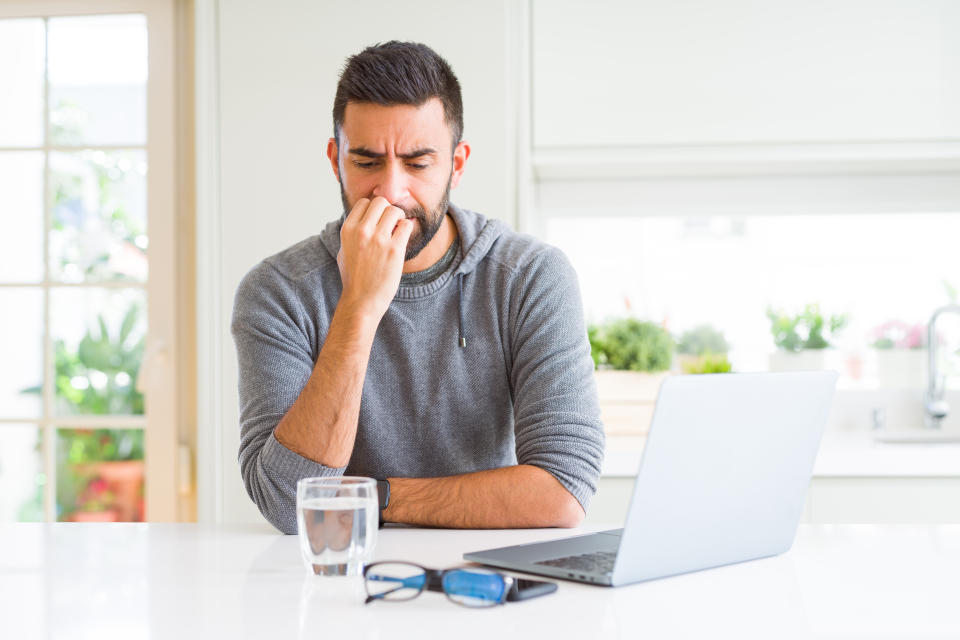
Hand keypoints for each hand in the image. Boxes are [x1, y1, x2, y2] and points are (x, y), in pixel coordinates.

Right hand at [337, 197, 413, 320]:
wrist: (361, 301)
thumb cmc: (353, 278)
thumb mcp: (343, 251)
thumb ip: (352, 233)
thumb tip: (362, 219)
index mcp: (348, 229)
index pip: (364, 203)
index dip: (373, 209)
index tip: (378, 220)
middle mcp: (362, 231)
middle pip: (381, 202)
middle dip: (388, 210)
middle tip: (391, 223)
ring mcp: (379, 239)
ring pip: (395, 211)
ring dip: (399, 218)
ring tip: (398, 229)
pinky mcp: (394, 249)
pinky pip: (407, 226)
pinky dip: (407, 229)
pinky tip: (403, 238)